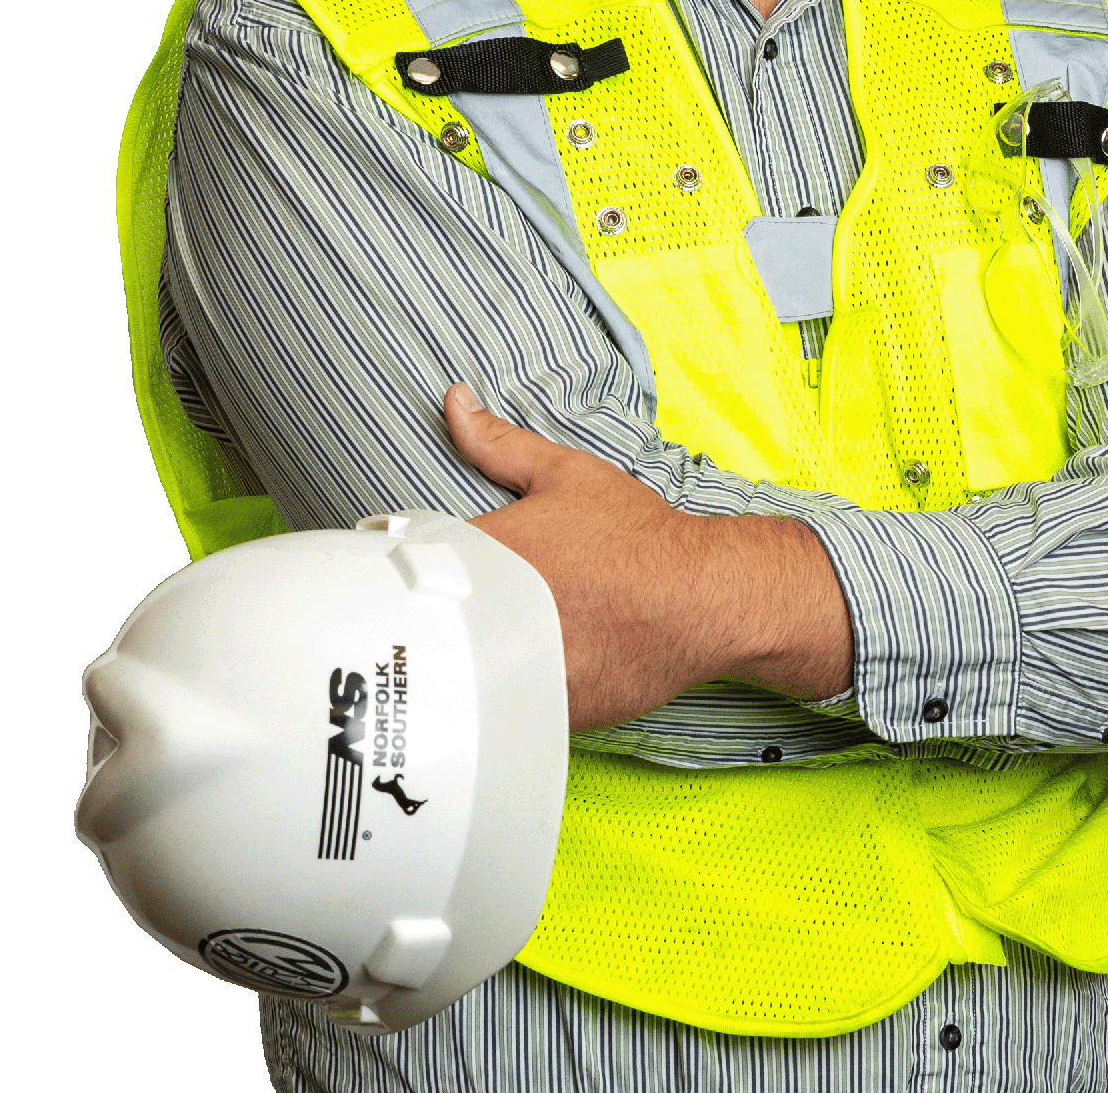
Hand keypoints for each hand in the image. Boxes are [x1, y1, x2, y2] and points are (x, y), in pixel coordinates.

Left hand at [443, 382, 852, 730]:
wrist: (698, 598)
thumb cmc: (633, 535)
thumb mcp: (566, 475)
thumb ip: (498, 442)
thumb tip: (454, 399)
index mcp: (484, 550)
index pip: (411, 563)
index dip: (408, 568)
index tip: (421, 572)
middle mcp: (492, 613)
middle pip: (427, 625)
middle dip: (435, 618)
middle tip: (462, 610)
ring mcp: (515, 667)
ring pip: (459, 674)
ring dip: (464, 660)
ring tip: (490, 643)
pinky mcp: (539, 708)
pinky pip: (498, 706)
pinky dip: (500, 694)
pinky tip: (522, 672)